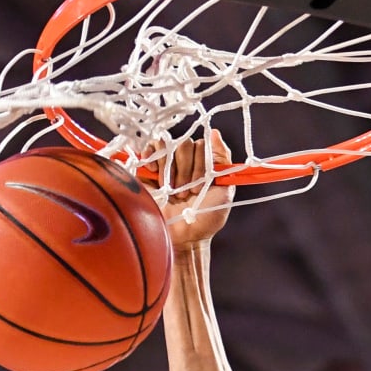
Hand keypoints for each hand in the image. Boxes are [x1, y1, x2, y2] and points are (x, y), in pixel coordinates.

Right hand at [160, 129, 234, 248]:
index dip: (201, 165)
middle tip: (185, 192)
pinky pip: (150, 147)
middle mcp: (183, 161)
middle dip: (187, 170)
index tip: (200, 187)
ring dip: (171, 169)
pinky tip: (156, 175)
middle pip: (184, 144)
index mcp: (202, 164)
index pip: (201, 145)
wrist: (183, 237)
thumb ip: (222, 160)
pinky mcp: (146, 169)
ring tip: (171, 190)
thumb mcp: (224, 190)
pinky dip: (153, 157)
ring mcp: (165, 164)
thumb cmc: (205, 218)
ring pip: (168, 145)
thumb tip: (215, 133)